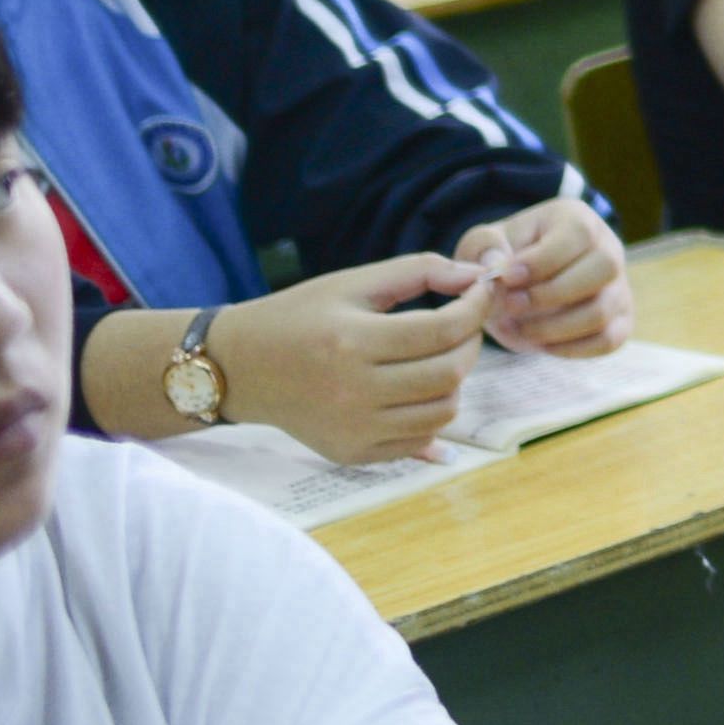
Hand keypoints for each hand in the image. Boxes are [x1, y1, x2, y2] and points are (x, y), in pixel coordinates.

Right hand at [219, 254, 493, 461]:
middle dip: (471, 344)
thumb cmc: (300, 316)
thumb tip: (479, 277)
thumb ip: (419, 272)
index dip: (476, 308)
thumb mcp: (353, 282)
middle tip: (465, 326)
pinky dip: (433, 413)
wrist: (240, 367)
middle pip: (449, 373)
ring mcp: (352, 428)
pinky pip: (418, 439)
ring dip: (456, 381)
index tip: (482, 292)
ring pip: (442, 411)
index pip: (443, 329)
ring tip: (440, 357)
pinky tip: (421, 387)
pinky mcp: (350, 453)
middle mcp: (352, 391)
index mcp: (352, 341)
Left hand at [455, 196, 631, 354]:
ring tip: (514, 327)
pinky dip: (569, 348)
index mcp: (578, 219)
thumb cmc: (504, 258)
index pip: (578, 234)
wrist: (520, 285)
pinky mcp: (620, 319)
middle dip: (552, 294)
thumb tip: (497, 267)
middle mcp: (609, 248)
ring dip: (552, 327)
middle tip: (511, 305)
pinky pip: (607, 340)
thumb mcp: (484, 243)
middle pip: (605, 268)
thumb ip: (484, 247)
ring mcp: (618, 286)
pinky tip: (537, 342)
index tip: (505, 279)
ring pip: (602, 310)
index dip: (542, 260)